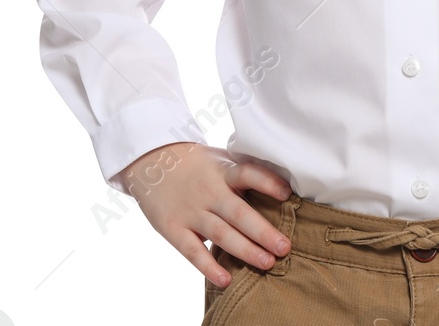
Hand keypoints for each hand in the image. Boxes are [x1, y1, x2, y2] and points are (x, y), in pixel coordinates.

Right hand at [119, 141, 292, 287]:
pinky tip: (226, 280)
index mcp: (222, 171)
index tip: (287, 194)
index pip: (247, 174)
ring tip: (268, 263)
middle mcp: (208, 192)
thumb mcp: (220, 159)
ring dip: (245, 251)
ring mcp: (190, 212)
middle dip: (263, 232)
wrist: (151, 162)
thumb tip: (284, 183)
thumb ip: (244, 171)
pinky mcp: (173, 229)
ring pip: (221, 234)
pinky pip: (193, 252)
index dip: (267, 182)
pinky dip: (209, 267)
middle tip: (285, 247)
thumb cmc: (196, 164)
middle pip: (238, 213)